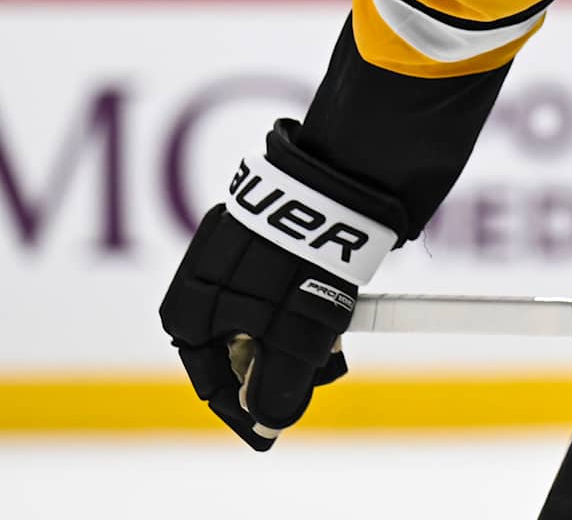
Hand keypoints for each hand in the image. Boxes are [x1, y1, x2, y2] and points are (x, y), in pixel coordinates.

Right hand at [159, 121, 405, 448]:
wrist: (339, 185)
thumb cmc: (303, 264)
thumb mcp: (293, 337)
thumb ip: (278, 384)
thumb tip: (271, 418)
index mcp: (188, 310)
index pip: (210, 379)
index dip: (243, 410)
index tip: (270, 432)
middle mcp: (200, 279)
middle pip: (236, 347)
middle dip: (276, 372)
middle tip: (316, 380)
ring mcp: (233, 251)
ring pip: (261, 316)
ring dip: (295, 340)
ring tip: (332, 348)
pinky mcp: (268, 232)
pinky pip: (278, 284)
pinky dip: (303, 306)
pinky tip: (333, 310)